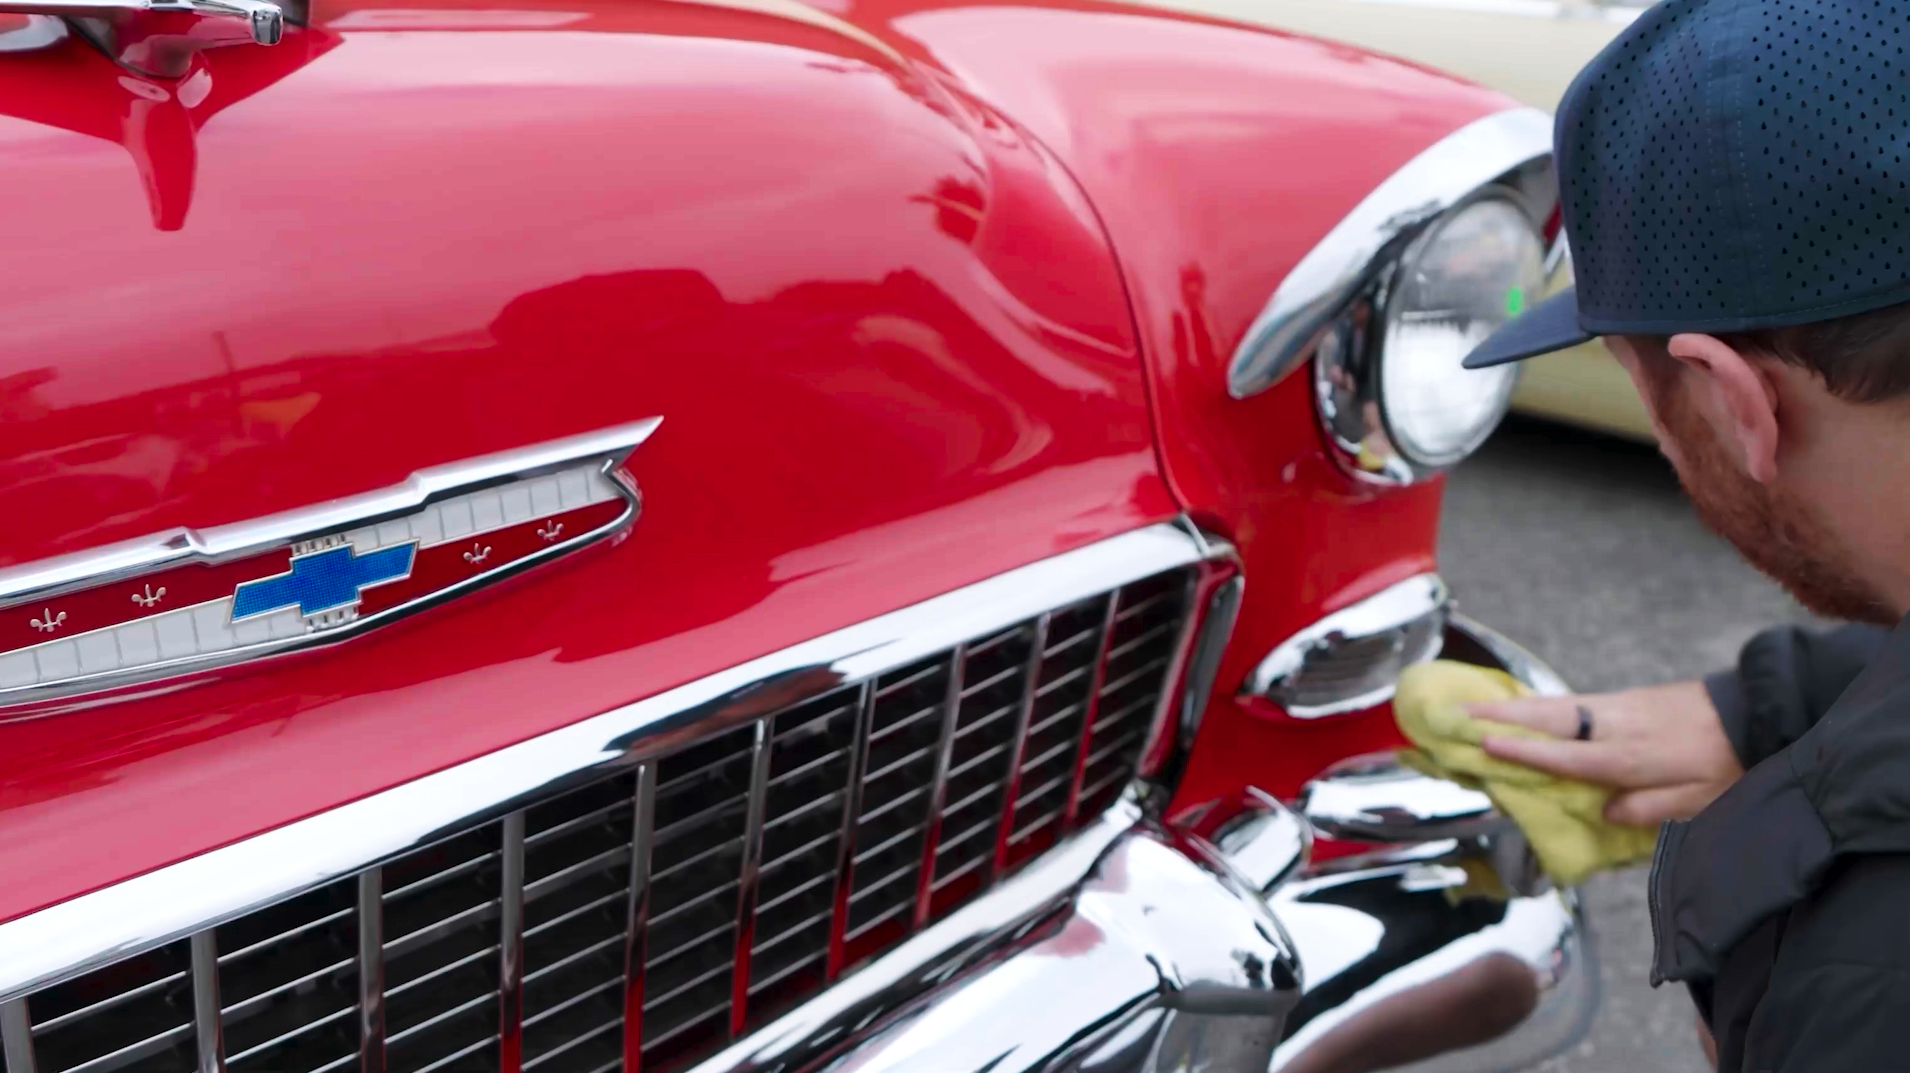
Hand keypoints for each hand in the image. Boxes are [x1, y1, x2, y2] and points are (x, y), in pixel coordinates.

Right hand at [1467, 681, 1743, 825]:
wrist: (1755, 712)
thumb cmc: (1727, 764)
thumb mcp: (1698, 802)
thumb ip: (1650, 808)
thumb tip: (1604, 813)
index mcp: (1630, 758)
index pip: (1566, 756)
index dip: (1524, 752)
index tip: (1483, 744)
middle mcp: (1616, 728)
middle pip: (1550, 720)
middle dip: (1503, 717)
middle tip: (1460, 713)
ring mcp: (1619, 707)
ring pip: (1557, 705)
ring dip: (1514, 705)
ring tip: (1477, 704)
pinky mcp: (1625, 698)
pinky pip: (1573, 701)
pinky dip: (1542, 702)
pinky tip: (1527, 706)